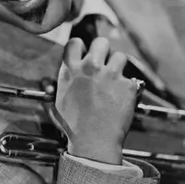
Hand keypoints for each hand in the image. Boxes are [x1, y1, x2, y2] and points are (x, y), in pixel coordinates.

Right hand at [55, 37, 137, 163]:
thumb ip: (60, 84)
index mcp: (71, 70)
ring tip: (115, 78)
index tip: (84, 52)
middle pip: (100, 42)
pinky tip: (122, 96)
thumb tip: (53, 80)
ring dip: (118, 65)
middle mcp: (90, 68)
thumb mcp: (58, 101)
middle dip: (103, 49)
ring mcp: (110, 75)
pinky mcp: (127, 85)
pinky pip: (131, 78)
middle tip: (104, 60)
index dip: (81, 46)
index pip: (75, 42)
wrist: (93, 141)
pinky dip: (128, 86)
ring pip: (120, 56)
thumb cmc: (74, 125)